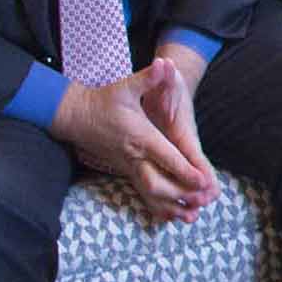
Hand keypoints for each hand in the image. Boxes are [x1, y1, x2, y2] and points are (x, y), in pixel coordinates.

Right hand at [51, 62, 216, 221]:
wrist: (77, 116)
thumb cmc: (104, 100)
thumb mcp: (125, 86)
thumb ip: (148, 78)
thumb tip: (163, 63)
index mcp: (141, 137)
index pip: (166, 157)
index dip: (185, 171)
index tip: (204, 181)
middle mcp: (135, 156)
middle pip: (159, 183)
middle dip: (181, 194)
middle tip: (204, 201)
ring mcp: (129, 167)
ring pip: (150, 193)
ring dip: (171, 206)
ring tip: (192, 217)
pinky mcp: (127, 171)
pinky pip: (142, 194)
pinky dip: (156, 207)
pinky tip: (171, 218)